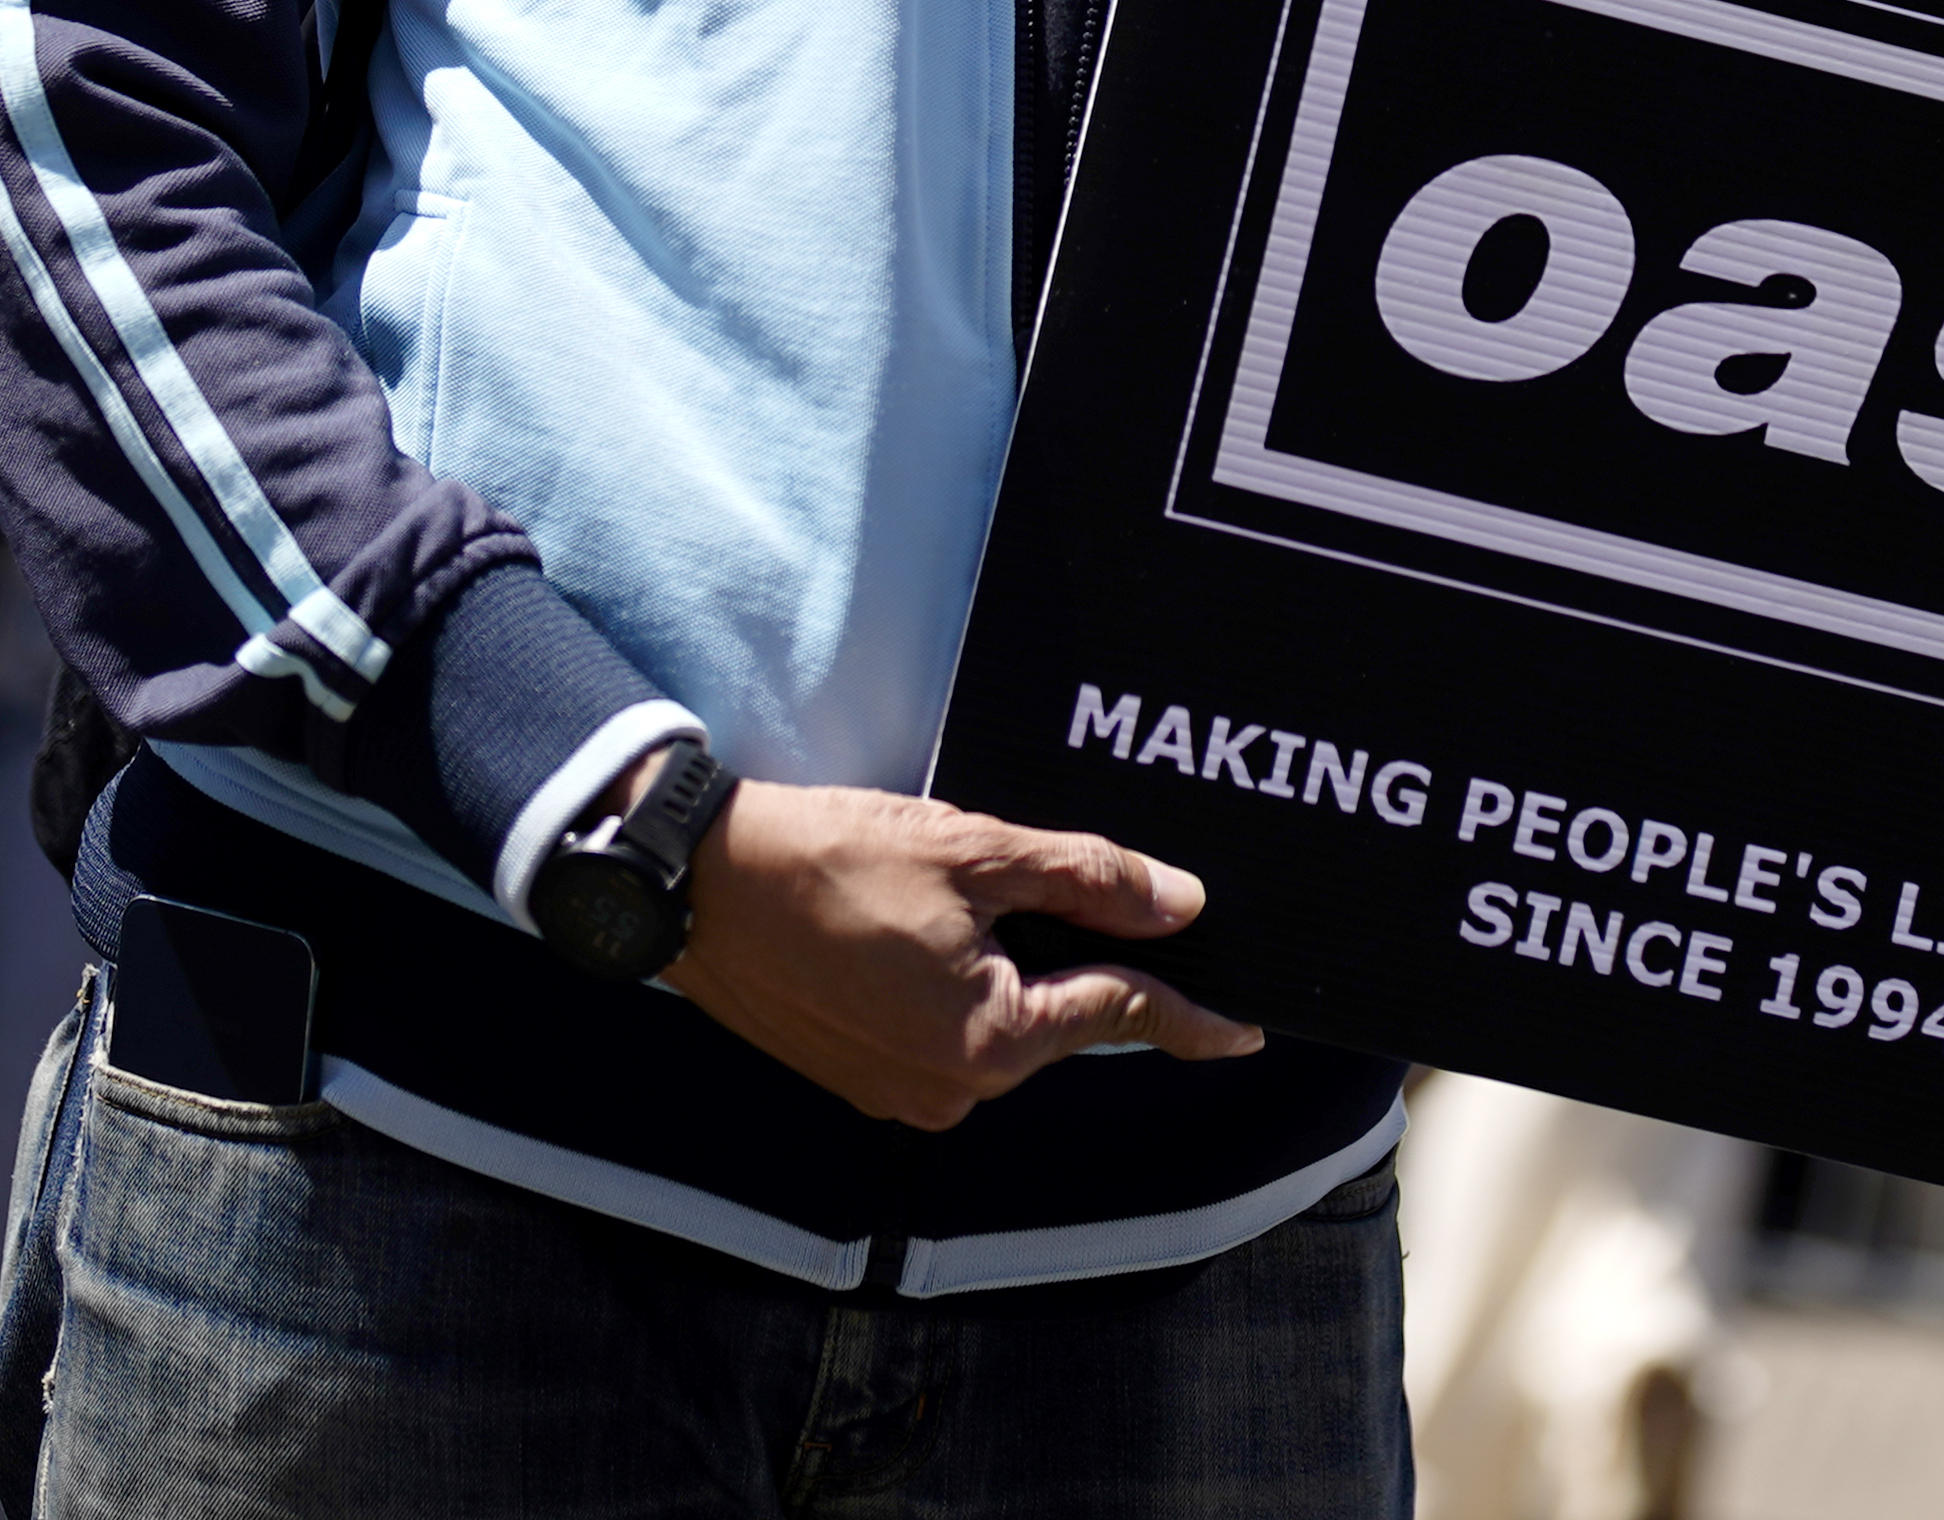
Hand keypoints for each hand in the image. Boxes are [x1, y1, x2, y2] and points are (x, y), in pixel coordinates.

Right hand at [658, 780, 1262, 1128]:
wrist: (695, 886)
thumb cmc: (829, 858)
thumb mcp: (974, 850)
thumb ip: (1087, 881)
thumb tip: (1181, 908)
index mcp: (991, 1040)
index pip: (1120, 1015)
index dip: (1190, 1014)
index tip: (1248, 1030)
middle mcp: (951, 1089)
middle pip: (1054, 1016)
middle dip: (1067, 957)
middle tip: (1029, 883)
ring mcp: (899, 1093)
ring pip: (995, 1024)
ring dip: (1001, 966)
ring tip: (945, 889)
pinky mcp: (858, 1078)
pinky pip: (940, 1035)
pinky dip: (950, 986)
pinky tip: (910, 925)